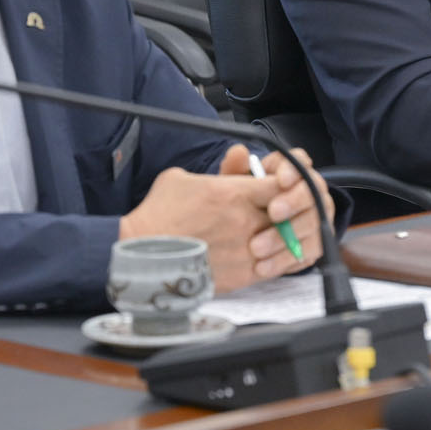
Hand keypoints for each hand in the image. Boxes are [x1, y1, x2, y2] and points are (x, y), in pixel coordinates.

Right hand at [120, 156, 317, 292]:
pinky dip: (277, 261)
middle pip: (287, 213)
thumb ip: (218, 169)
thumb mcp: (181, 178)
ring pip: (284, 242)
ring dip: (284, 238)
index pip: (281, 185)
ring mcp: (246, 250)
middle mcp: (245, 221)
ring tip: (278, 235)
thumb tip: (237, 153)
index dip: (285, 185)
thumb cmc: (158, 215)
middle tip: (284, 212)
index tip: (281, 188)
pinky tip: (272, 257)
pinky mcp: (242, 276)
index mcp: (234, 193)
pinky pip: (274, 268)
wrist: (142, 257)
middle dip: (287, 212)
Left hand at [219, 143, 331, 283]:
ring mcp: (318, 218)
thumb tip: (237, 151)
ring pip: (314, 224)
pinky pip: (308, 252)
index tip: (280, 179)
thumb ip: (235, 170)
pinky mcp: (317, 244)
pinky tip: (263, 266)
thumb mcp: (235, 186)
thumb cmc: (246, 203)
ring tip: (258, 248)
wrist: (256, 232)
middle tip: (273, 213)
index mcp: (292, 171)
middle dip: (294, 202)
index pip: (300, 161)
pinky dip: (285, 260)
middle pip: (313, 192)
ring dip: (287, 236)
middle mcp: (312, 192)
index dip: (294, 169)